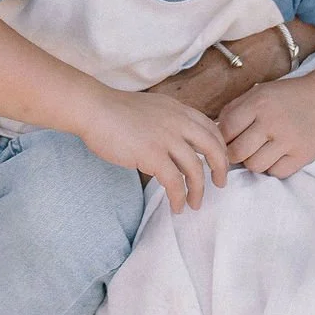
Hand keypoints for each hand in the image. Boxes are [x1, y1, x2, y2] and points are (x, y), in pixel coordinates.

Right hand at [73, 89, 229, 212]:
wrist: (93, 108)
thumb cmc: (114, 111)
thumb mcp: (151, 109)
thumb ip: (167, 122)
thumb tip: (176, 145)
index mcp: (178, 110)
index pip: (211, 128)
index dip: (219, 147)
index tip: (218, 162)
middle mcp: (178, 122)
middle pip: (213, 147)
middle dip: (221, 168)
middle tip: (220, 183)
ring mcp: (166, 138)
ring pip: (196, 169)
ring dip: (198, 190)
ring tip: (195, 203)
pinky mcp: (152, 155)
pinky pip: (175, 182)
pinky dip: (179, 197)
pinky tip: (176, 206)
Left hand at [217, 78, 314, 177]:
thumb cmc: (286, 97)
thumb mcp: (258, 92)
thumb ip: (234, 110)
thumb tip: (213, 134)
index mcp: (258, 103)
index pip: (226, 130)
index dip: (222, 140)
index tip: (226, 142)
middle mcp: (273, 121)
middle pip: (237, 153)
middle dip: (234, 155)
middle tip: (241, 150)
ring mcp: (289, 140)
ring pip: (255, 166)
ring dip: (254, 162)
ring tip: (262, 150)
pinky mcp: (303, 155)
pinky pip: (276, 173)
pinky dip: (274, 167)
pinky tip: (278, 155)